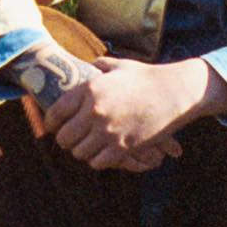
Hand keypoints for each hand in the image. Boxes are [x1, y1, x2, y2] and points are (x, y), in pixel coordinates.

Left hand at [44, 57, 226, 170]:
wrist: (175, 92)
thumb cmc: (148, 77)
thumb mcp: (120, 66)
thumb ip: (101, 66)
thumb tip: (91, 65)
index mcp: (90, 90)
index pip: (56, 113)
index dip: (51, 122)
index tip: (54, 126)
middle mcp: (95, 111)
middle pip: (64, 138)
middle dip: (66, 140)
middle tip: (72, 139)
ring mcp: (108, 131)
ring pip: (79, 153)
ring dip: (82, 151)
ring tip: (89, 146)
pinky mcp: (123, 147)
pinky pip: (97, 162)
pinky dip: (98, 160)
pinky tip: (103, 153)